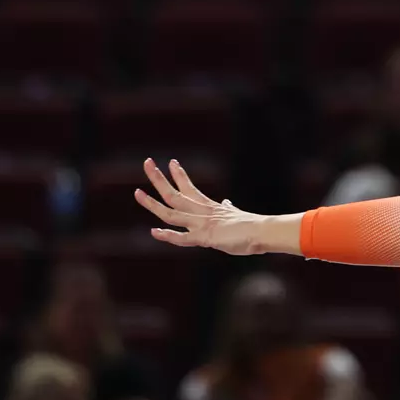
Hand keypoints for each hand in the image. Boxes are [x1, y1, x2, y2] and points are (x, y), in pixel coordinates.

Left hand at [135, 158, 299, 255]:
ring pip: (171, 213)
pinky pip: (182, 238)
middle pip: (174, 193)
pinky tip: (153, 232)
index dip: (178, 175)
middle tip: (147, 162)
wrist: (261, 232)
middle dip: (158, 179)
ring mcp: (201, 224)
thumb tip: (227, 203)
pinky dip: (167, 236)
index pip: (189, 186)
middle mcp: (201, 212)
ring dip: (152, 204)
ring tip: (137, 192)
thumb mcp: (235, 215)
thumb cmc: (250, 226)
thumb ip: (227, 210)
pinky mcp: (205, 238)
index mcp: (209, 206)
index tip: (171, 162)